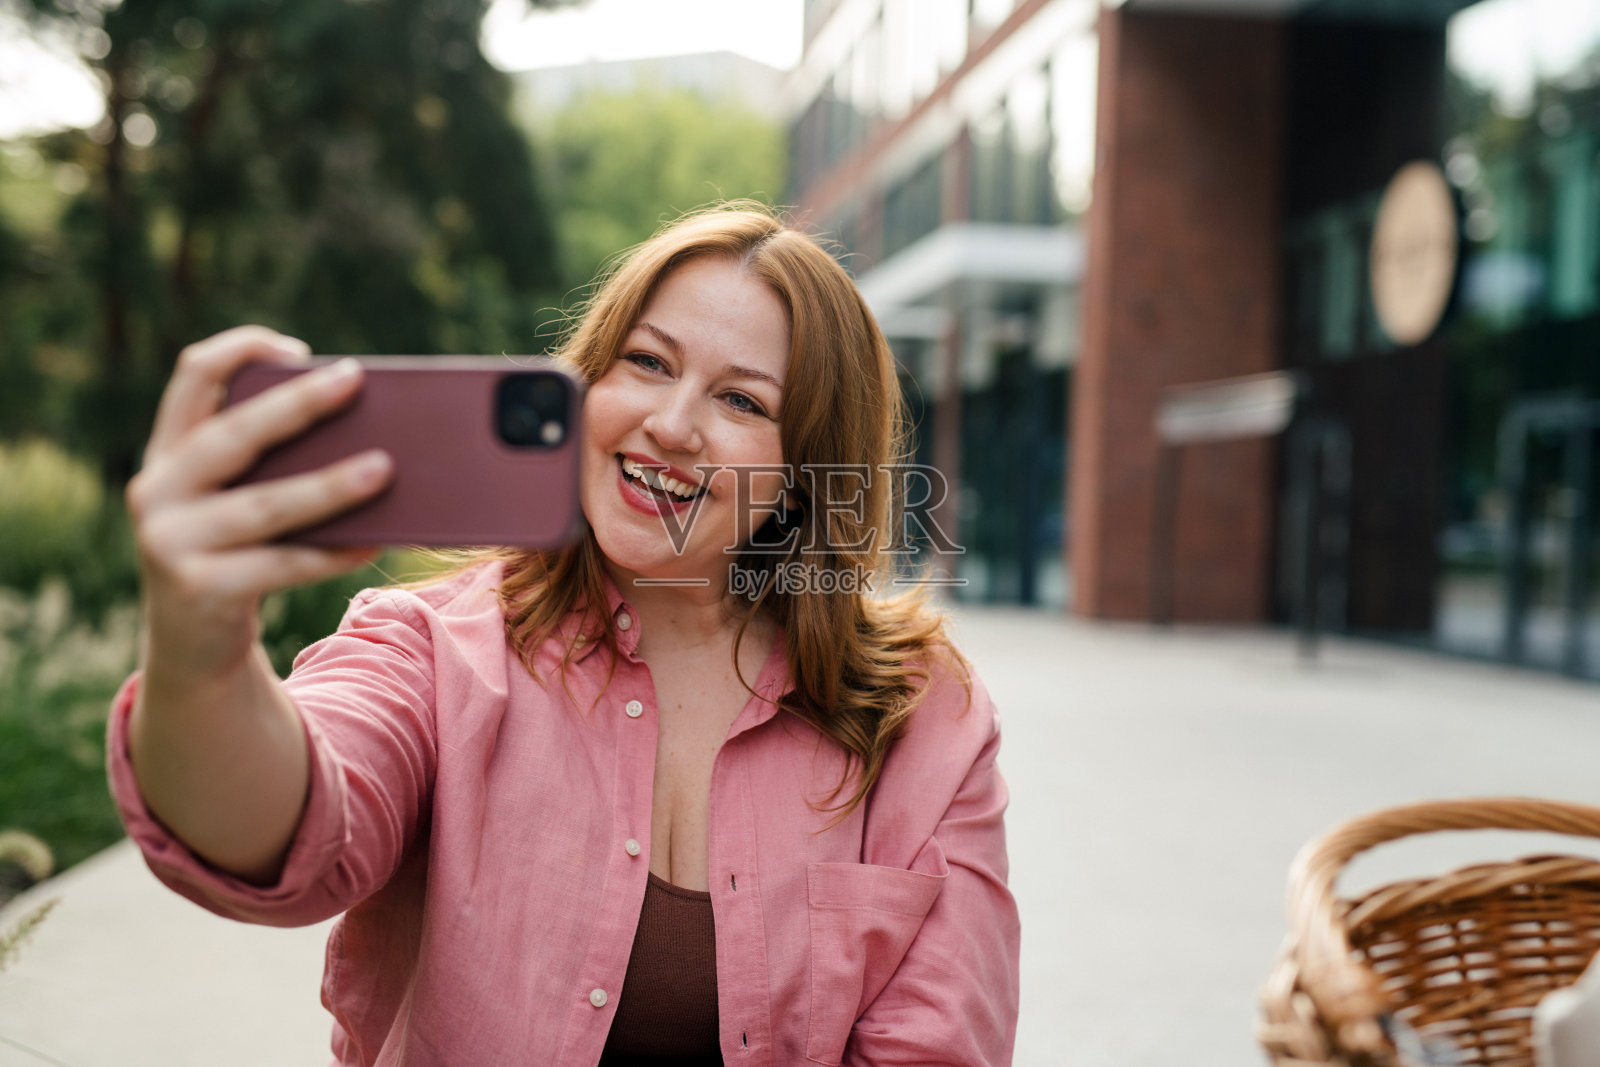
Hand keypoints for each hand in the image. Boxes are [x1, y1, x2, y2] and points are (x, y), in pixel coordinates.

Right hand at [127, 325, 392, 678]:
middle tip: (354, 380)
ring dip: (328, 485)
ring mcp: (172, 542)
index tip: (300, 347)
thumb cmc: (237, 555)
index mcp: (169, 453)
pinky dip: (332, 553)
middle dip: (296, 404)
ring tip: (385, 468)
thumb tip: (369, 436)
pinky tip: (375, 540)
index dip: (242, 350)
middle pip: (232, 435)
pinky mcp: (201, 590)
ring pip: (264, 506)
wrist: (193, 648)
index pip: (193, 377)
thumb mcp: (236, 502)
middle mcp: (157, 490)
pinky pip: (282, 565)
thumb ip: (271, 467)